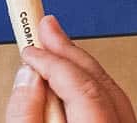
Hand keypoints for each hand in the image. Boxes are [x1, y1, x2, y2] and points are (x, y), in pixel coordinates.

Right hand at [6, 15, 135, 122]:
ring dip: (79, 66)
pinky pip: (112, 105)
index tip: (29, 48)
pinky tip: (68, 79)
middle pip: (99, 81)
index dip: (50, 59)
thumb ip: (25, 111)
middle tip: (44, 25)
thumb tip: (27, 76)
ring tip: (53, 46)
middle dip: (68, 50)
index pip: (79, 83)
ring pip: (109, 90)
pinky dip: (88, 86)